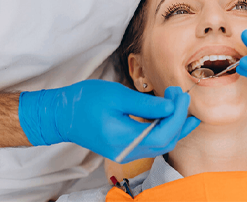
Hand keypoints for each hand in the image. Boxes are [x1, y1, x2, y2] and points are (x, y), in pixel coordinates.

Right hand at [19, 81, 199, 162]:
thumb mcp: (117, 95)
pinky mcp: (125, 148)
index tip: (181, 95)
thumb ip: (146, 104)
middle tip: (181, 96)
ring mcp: (126, 152)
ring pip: (160, 145)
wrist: (63, 115)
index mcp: (123, 138)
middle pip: (165, 142)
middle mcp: (127, 151)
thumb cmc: (86, 101)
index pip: (163, 133)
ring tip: (183, 107)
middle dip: (180, 120)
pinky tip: (169, 116)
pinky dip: (164, 130)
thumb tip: (172, 106)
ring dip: (175, 126)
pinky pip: (151, 143)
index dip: (178, 115)